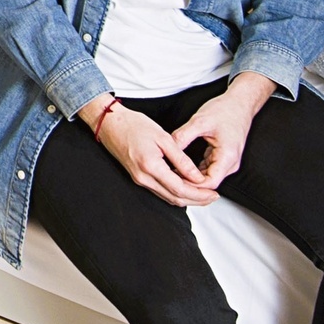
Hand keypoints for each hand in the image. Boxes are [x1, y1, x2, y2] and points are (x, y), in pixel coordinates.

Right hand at [83, 95, 218, 206]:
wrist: (110, 123)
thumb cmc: (134, 125)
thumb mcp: (163, 137)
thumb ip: (181, 159)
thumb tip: (197, 176)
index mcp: (150, 166)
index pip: (180, 189)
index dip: (199, 194)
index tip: (213, 193)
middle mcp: (143, 178)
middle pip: (175, 198)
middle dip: (197, 201)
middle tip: (213, 197)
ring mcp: (139, 180)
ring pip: (168, 198)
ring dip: (187, 199)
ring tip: (204, 194)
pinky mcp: (138, 178)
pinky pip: (160, 191)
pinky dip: (176, 193)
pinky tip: (186, 187)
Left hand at [166, 74, 275, 191]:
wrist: (240, 103)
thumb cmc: (225, 110)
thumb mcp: (200, 121)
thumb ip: (183, 136)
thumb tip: (168, 149)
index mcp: (227, 156)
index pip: (210, 183)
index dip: (192, 185)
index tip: (175, 180)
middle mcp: (230, 163)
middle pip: (209, 183)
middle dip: (189, 183)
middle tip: (169, 179)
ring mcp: (228, 161)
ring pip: (208, 178)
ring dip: (191, 178)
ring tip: (173, 174)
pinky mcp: (223, 157)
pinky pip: (208, 170)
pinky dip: (195, 170)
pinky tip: (182, 167)